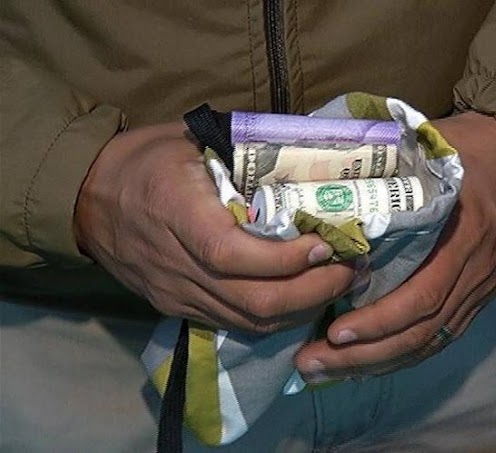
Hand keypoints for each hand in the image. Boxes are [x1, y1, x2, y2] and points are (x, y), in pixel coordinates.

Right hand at [75, 122, 353, 331]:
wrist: (87, 199)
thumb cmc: (144, 160)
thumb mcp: (190, 139)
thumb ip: (244, 151)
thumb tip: (307, 153)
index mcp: (177, 213)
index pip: (233, 255)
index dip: (285, 259)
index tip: (326, 246)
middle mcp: (177, 264)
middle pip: (252, 300)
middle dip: (313, 290)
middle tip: (350, 268)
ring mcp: (176, 293)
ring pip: (249, 320)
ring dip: (302, 308)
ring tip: (337, 283)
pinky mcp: (177, 307)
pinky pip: (234, 324)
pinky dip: (275, 316)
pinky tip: (302, 298)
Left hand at [295, 112, 495, 381]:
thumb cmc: (470, 150)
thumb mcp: (433, 148)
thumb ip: (390, 167)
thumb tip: (326, 173)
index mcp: (464, 235)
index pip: (423, 294)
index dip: (380, 319)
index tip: (335, 332)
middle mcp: (474, 272)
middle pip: (421, 330)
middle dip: (365, 354)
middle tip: (312, 363)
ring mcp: (479, 288)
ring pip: (429, 341)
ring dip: (377, 362)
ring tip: (327, 371)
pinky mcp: (478, 296)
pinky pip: (441, 336)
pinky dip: (403, 354)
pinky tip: (367, 363)